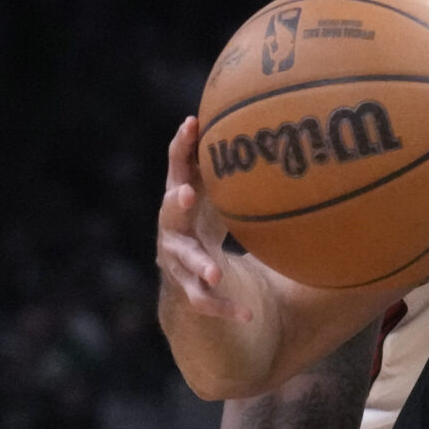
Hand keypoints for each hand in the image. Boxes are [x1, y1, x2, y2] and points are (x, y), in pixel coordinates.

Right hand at [155, 117, 251, 322]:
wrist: (185, 266)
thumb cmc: (205, 214)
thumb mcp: (214, 189)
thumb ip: (226, 163)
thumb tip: (260, 114)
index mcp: (177, 199)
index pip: (175, 167)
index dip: (180, 147)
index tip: (191, 125)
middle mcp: (170, 229)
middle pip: (168, 214)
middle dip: (175, 203)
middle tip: (184, 194)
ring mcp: (176, 261)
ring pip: (184, 263)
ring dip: (199, 265)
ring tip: (216, 273)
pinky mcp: (189, 289)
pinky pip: (204, 302)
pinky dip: (226, 308)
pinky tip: (248, 315)